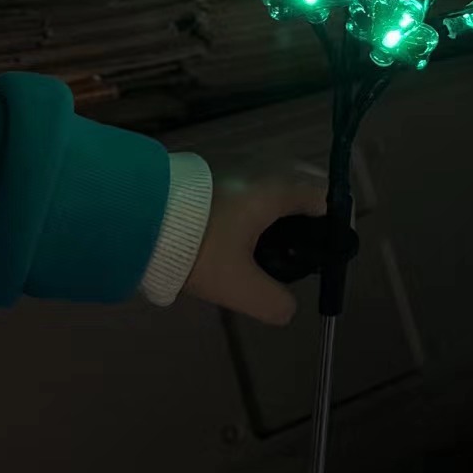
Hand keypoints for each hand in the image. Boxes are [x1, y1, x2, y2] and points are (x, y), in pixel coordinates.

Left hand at [184, 164, 325, 325]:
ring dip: (281, 206)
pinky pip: (252, 181)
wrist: (140, 216)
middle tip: (299, 249)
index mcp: (276, 190)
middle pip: (303, 182)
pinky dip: (258, 201)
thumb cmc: (199, 246)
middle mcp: (263, 168)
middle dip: (309, 212)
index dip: (331, 223)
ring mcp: (237, 163)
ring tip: (269, 244)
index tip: (324, 250)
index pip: (324, 196)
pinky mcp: (215, 167)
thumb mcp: (237, 286)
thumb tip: (288, 310)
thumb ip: (272, 302)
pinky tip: (240, 230)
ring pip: (275, 181)